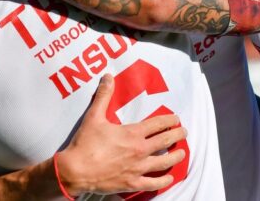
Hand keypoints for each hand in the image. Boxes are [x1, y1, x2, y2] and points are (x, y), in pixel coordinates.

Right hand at [56, 74, 186, 195]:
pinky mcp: (133, 183)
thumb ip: (104, 96)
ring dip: (176, 156)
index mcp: (132, 133)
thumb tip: (108, 76)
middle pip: (165, 141)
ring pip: (164, 162)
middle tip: (184, 132)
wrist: (75, 170)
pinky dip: (164, 180)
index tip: (176, 119)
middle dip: (177, 135)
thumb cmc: (85, 143)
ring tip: (182, 153)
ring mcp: (138, 168)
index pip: (157, 124)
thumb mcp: (94, 116)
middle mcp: (140, 150)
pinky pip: (154, 183)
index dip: (169, 120)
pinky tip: (170, 177)